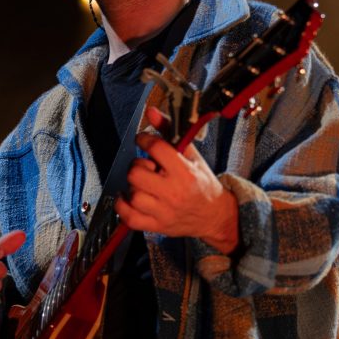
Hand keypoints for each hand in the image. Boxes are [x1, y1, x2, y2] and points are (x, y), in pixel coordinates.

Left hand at [114, 107, 238, 253]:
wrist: (214, 216)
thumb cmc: (202, 183)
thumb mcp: (191, 155)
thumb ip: (169, 132)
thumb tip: (151, 112)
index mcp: (185, 172)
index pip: (156, 148)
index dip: (144, 139)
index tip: (143, 141)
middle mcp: (174, 192)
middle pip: (137, 173)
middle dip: (137, 166)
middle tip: (145, 167)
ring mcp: (164, 211)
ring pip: (133, 194)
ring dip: (132, 187)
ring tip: (142, 184)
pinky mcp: (157, 226)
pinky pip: (130, 218)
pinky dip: (123, 207)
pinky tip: (129, 198)